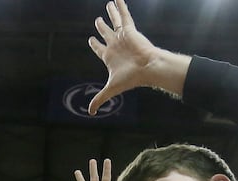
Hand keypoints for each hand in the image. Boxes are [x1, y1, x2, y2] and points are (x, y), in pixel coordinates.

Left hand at [88, 0, 159, 114]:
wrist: (147, 69)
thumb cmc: (131, 79)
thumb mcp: (110, 89)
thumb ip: (99, 98)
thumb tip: (90, 112)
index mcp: (110, 57)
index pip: (100, 49)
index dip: (94, 44)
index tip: (91, 39)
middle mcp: (116, 45)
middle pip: (106, 33)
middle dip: (101, 27)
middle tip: (97, 21)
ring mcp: (122, 37)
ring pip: (115, 22)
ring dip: (111, 13)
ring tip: (108, 4)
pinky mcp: (129, 30)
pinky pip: (124, 15)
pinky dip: (120, 6)